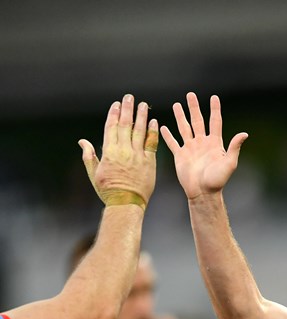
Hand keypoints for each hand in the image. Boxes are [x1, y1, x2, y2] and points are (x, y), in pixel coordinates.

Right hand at [79, 93, 157, 208]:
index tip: (117, 104)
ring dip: (141, 116)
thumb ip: (89, 156)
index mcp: (109, 151)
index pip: (111, 127)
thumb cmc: (108, 191)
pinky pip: (151, 143)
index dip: (114, 114)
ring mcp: (137, 155)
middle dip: (128, 109)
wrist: (126, 203)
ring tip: (143, 105)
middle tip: (130, 97)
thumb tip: (82, 141)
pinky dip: (152, 132)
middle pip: (126, 125)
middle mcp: (123, 150)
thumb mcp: (94, 173)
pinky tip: (154, 122)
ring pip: (139, 131)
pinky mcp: (149, 162)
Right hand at [161, 93, 247, 199]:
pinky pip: (172, 142)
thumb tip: (244, 134)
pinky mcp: (180, 155)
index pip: (215, 122)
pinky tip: (163, 127)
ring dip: (180, 117)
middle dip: (194, 107)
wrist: (203, 192)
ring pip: (184, 128)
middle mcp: (202, 143)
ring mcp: (190, 148)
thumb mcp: (230, 163)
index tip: (214, 97)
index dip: (215, 109)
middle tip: (190, 94)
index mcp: (214, 143)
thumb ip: (234, 147)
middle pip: (198, 121)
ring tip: (176, 105)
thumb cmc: (217, 180)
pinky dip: (167, 135)